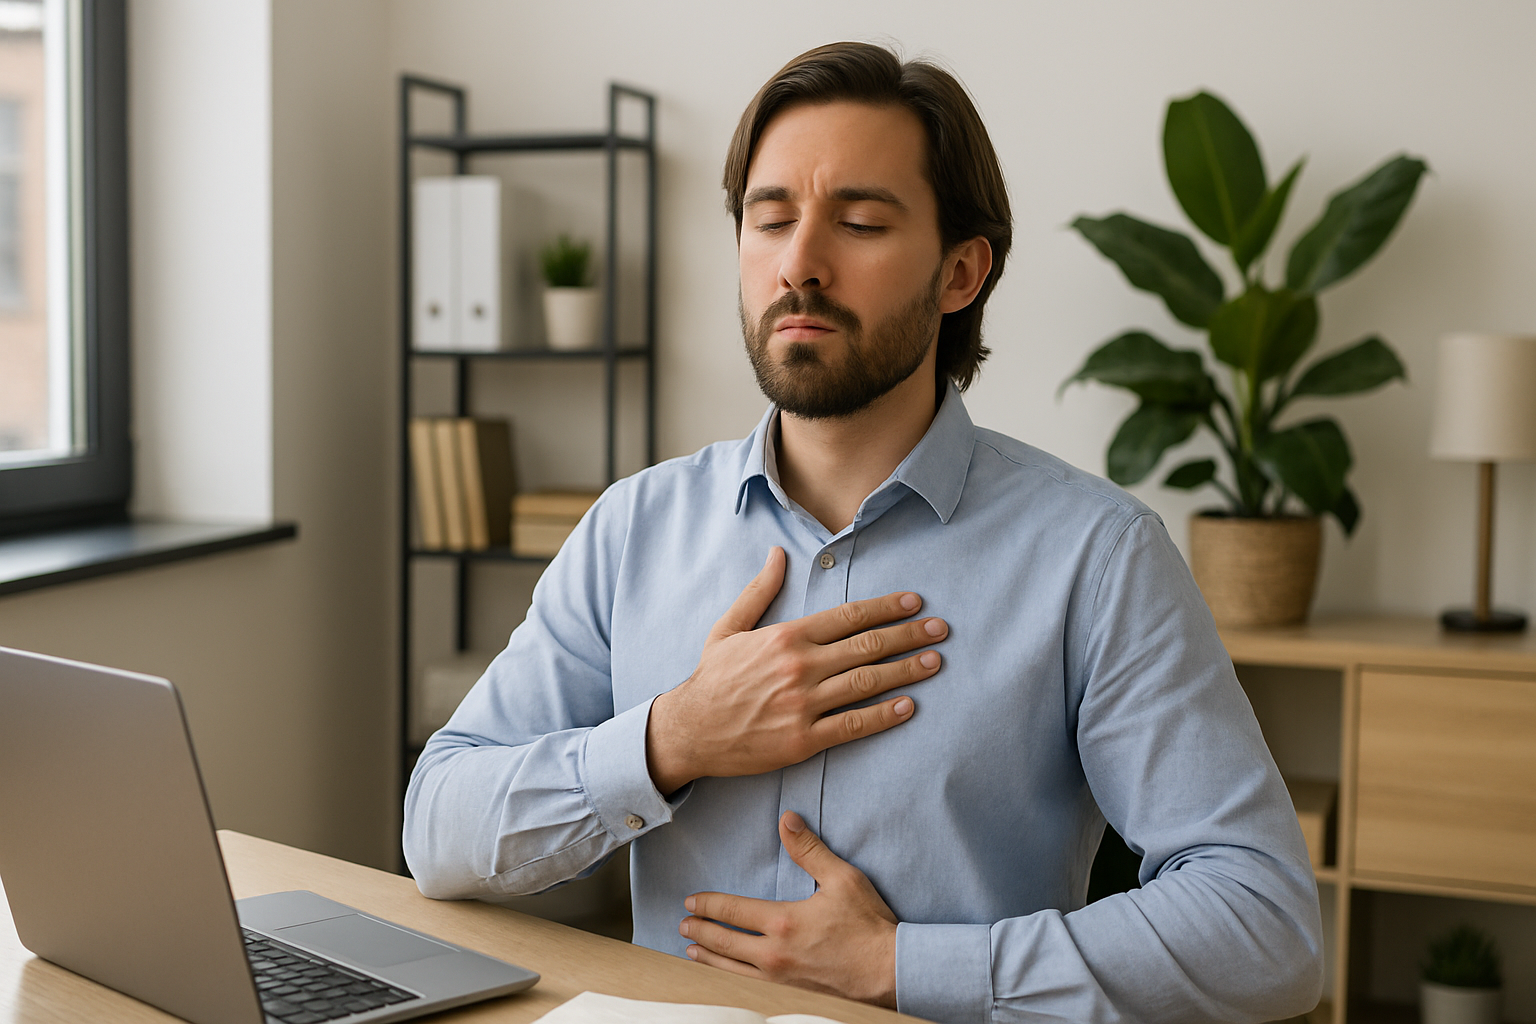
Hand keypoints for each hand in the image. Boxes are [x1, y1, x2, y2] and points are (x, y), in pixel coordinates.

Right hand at [646, 547, 946, 793]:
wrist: (689, 730)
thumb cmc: (712, 678)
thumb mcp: (729, 628)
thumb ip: (759, 591)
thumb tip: (778, 554)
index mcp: (786, 636)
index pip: (849, 616)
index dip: (886, 608)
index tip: (915, 603)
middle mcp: (799, 666)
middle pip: (868, 645)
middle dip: (909, 635)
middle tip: (941, 629)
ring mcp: (803, 704)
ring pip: (867, 683)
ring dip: (906, 671)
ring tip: (935, 662)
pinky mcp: (803, 739)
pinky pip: (853, 725)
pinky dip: (884, 716)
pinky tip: (908, 707)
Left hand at [680, 812, 898, 1007]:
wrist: (889, 972)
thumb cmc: (868, 925)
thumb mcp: (842, 878)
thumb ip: (810, 850)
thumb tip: (786, 820)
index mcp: (783, 922)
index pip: (732, 911)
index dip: (708, 904)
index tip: (690, 901)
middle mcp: (774, 954)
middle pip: (724, 942)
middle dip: (699, 931)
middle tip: (682, 925)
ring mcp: (780, 979)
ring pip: (731, 969)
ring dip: (708, 957)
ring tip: (691, 951)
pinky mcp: (789, 993)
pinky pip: (748, 986)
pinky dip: (728, 978)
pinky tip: (724, 975)